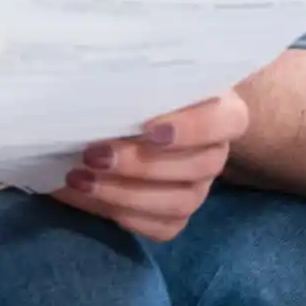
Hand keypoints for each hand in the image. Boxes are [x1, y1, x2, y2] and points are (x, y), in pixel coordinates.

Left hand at [53, 89, 250, 241]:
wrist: (137, 117)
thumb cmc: (142, 89)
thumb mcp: (144, 77)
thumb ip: (132, 81)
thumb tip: (88, 93)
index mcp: (221, 111)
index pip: (224, 122)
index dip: (191, 128)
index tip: (148, 128)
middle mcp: (216, 153)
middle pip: (198, 167)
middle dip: (141, 165)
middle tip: (94, 154)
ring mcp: (200, 188)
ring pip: (179, 203)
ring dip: (124, 194)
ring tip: (81, 178)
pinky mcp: (177, 216)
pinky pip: (161, 228)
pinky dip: (122, 215)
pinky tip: (88, 198)